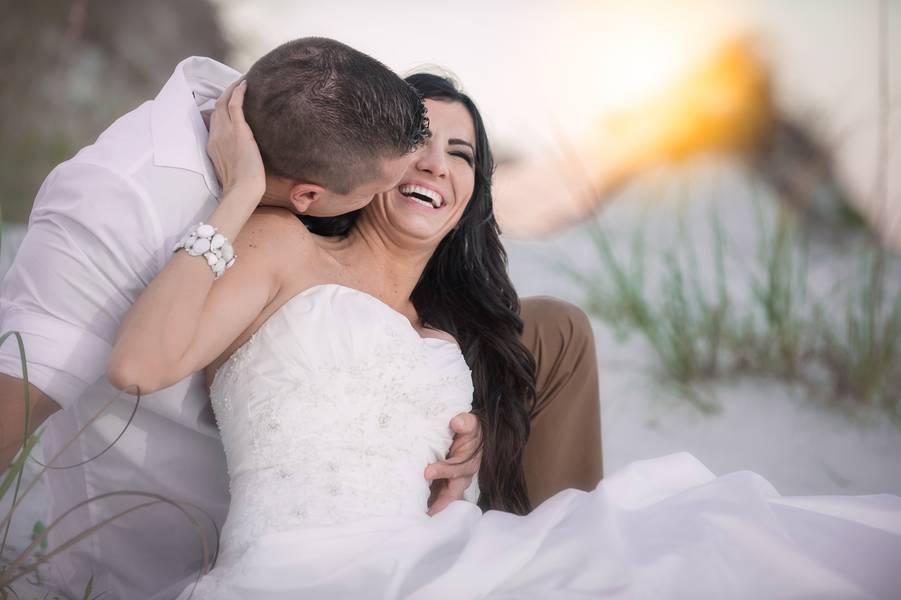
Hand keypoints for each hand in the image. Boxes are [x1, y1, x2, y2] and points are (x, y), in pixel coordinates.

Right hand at [207, 79, 266, 199]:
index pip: (213, 121)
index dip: (219, 109)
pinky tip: (245, 83)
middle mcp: (215, 135)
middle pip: (215, 108)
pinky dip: (238, 92)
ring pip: (223, 102)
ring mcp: (225, 132)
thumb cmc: (241, 186)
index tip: (228, 103)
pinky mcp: (238, 130)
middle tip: (235, 86)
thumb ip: (232, 158)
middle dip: (224, 95)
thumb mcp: (230, 169)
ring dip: (231, 89)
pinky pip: (234, 105)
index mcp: (212, 145)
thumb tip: (242, 156)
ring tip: (241, 81)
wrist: (242, 190)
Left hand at [425, 413, 481, 515]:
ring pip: (444, 499)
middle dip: (438, 502)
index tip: (428, 472)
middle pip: (451, 493)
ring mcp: (453, 483)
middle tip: (423, 510)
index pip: (457, 468)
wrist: (470, 437)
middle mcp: (462, 476)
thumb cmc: (469, 431)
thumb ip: (465, 422)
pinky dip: (428, 505)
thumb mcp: (470, 424)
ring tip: (415, 515)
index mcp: (469, 461)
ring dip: (432, 507)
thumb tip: (457, 422)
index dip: (443, 471)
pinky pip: (437, 498)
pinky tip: (415, 510)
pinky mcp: (444, 485)